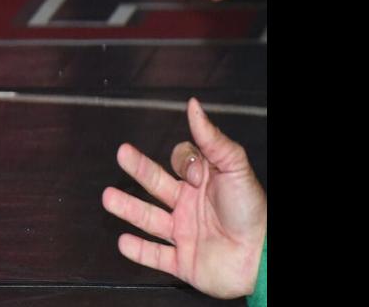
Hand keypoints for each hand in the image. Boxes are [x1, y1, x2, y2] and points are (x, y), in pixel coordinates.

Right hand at [102, 97, 265, 299]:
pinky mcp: (184, 262)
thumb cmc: (252, 211)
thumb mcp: (234, 167)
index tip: (193, 173)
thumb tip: (193, 105)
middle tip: (122, 154)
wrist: (261, 256)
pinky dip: (139, 251)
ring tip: (108, 198)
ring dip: (129, 208)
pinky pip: (157, 256)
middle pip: (157, 184)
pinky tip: (123, 242)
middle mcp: (190, 205)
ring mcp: (185, 234)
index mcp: (203, 182)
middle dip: (138, 169)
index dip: (183, 162)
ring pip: (150, 219)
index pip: (180, 163)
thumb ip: (211, 138)